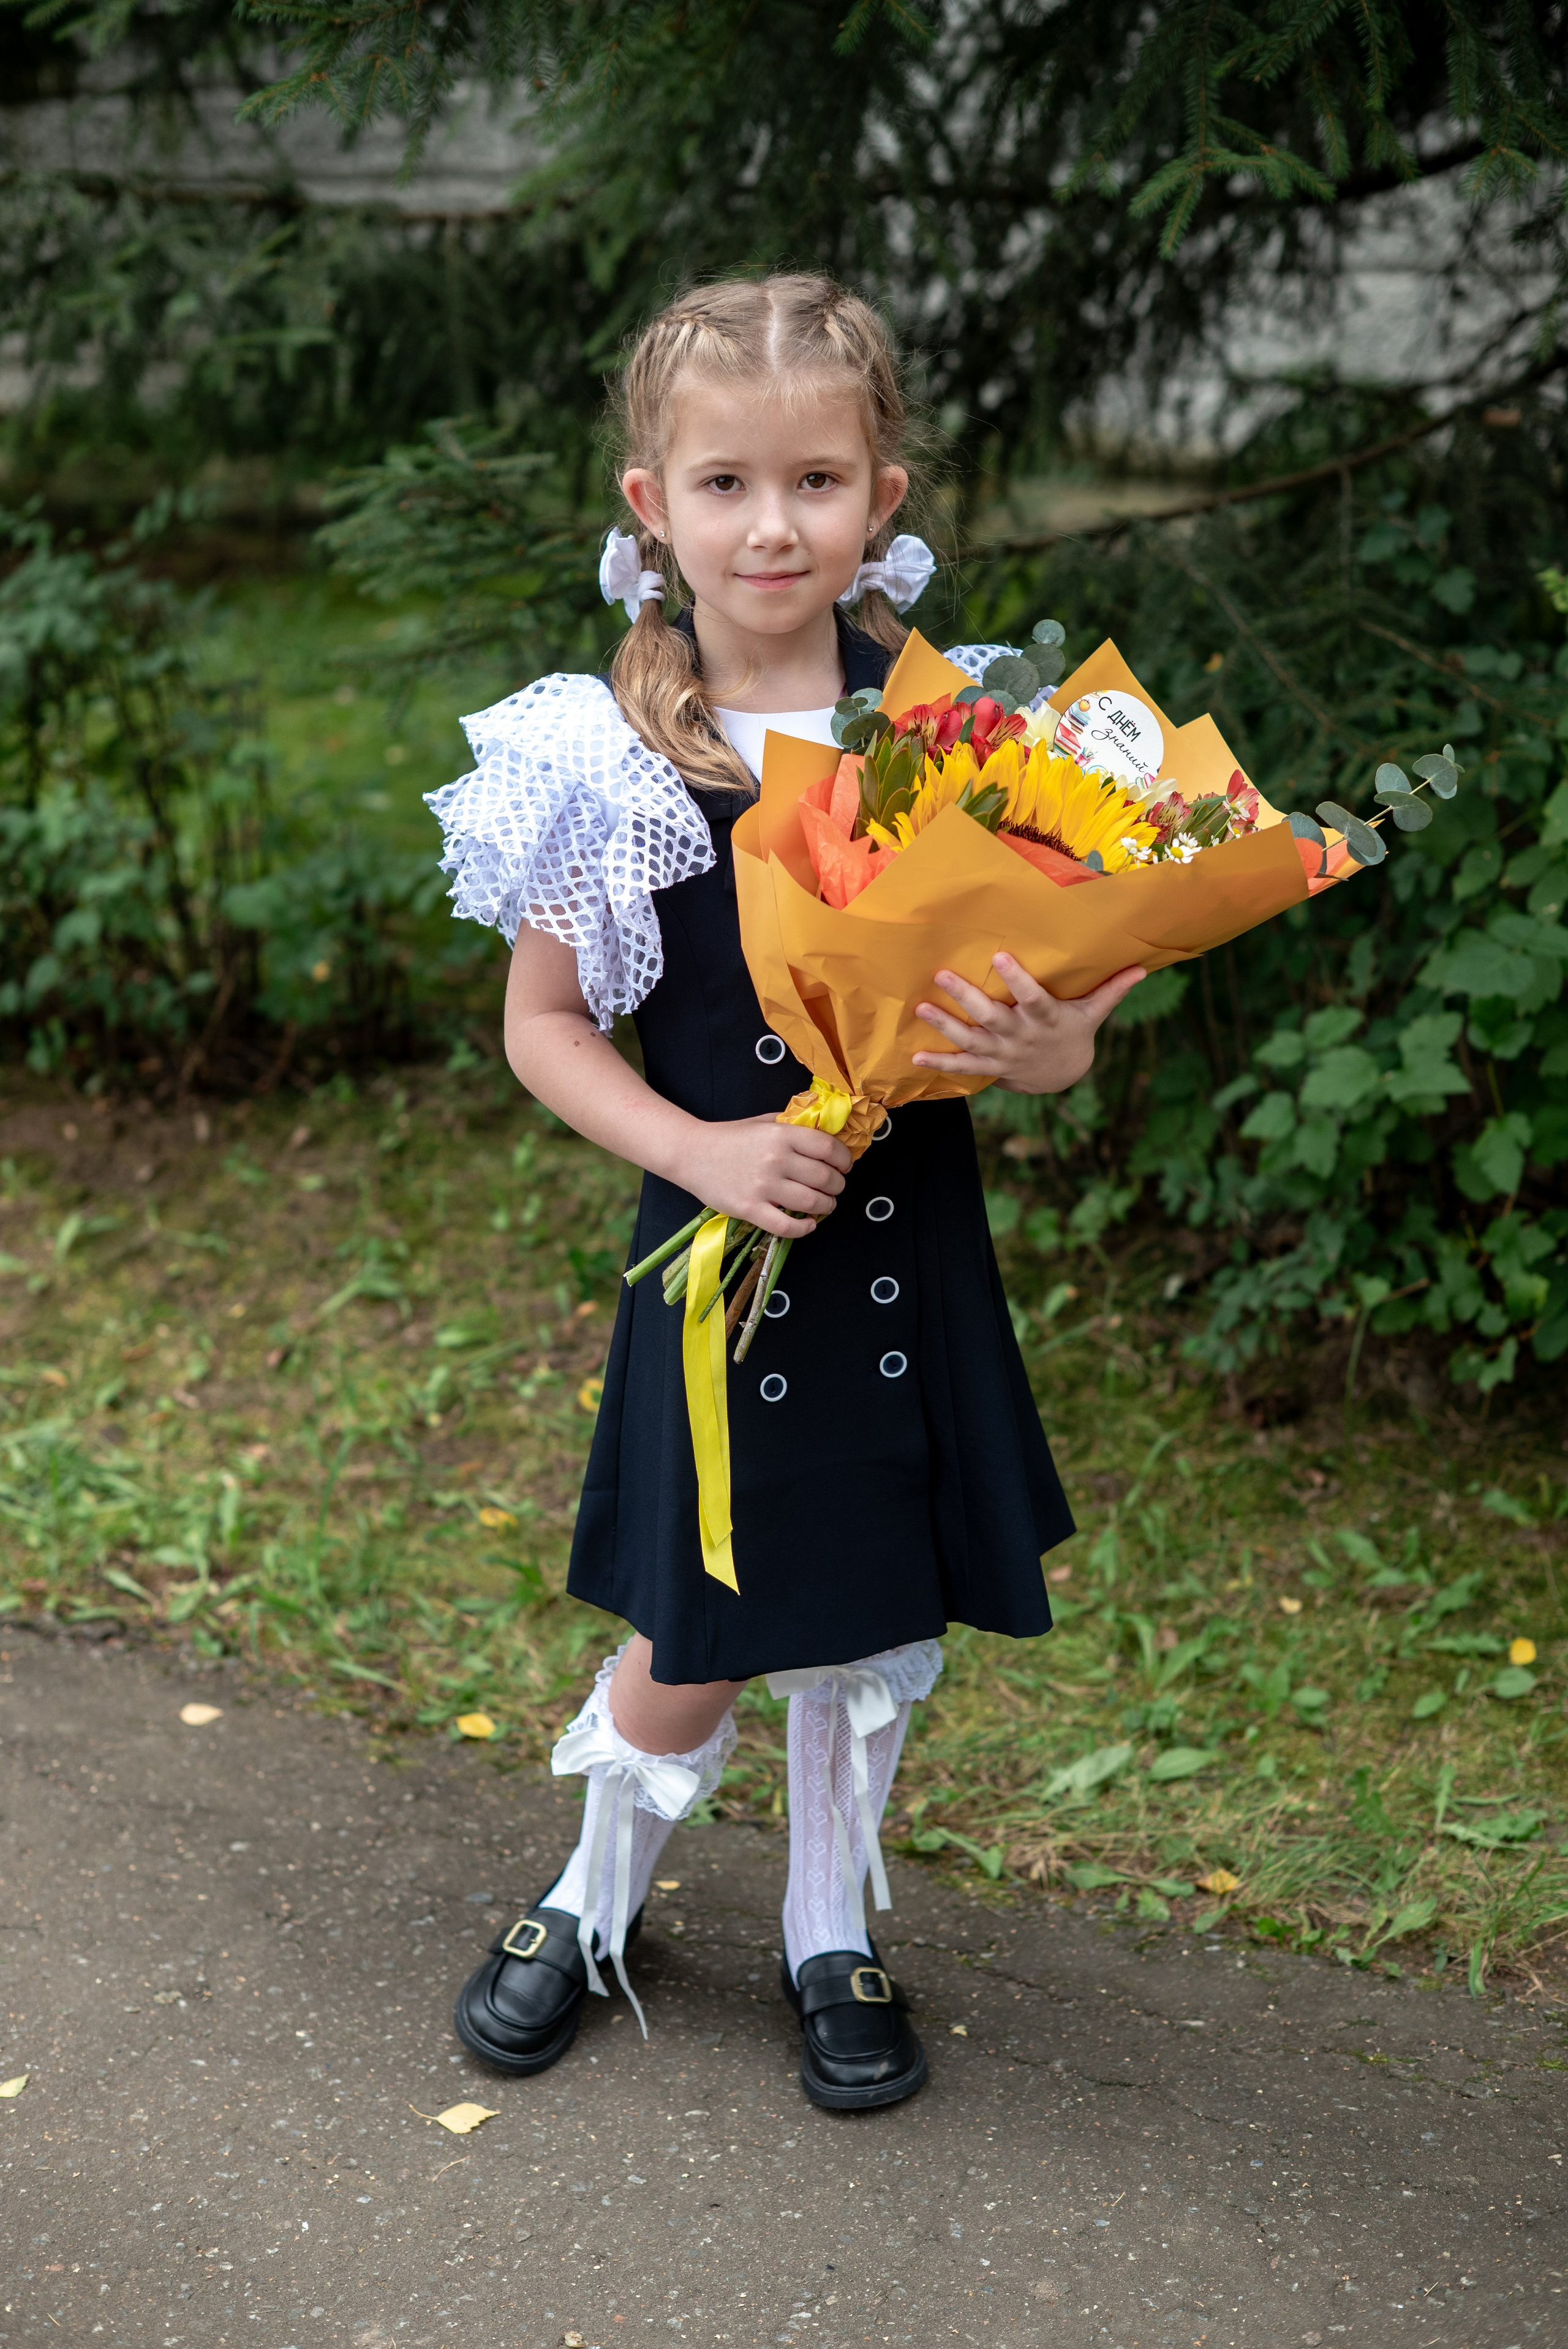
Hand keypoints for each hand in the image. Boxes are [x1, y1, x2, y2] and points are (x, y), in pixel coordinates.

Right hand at [679, 1112, 852, 1238]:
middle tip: (835, 1187)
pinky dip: (804, 1229)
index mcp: (781, 1135)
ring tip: (825, 1205)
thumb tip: (826, 1132)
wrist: (691, 1153)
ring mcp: (763, 1186)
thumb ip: (793, 1126)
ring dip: (826, 1206)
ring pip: (812, 1202)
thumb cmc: (729, 1137)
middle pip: (825, 1177)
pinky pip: (786, 1226)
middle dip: (837, 1185)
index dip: (844, 1159)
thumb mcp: (764, 1122)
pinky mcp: (750, 1209)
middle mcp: (775, 1160)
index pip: (828, 1148)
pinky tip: (809, 1224)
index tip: (844, 1165)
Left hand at [912, 954, 1145, 1094]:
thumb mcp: (1094, 1013)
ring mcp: (1003, 1054)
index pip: (1033, 998)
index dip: (1017, 980)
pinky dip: (940, 1064)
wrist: (1062, 1075)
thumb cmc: (1075, 1032)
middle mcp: (1021, 1037)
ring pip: (971, 1040)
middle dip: (967, 998)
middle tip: (942, 975)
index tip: (999, 957)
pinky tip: (916, 1058)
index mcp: (1047, 1019)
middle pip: (993, 1017)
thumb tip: (1143, 967)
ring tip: (922, 1008)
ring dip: (945, 1026)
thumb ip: (1112, 989)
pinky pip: (963, 1067)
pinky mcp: (989, 1067)